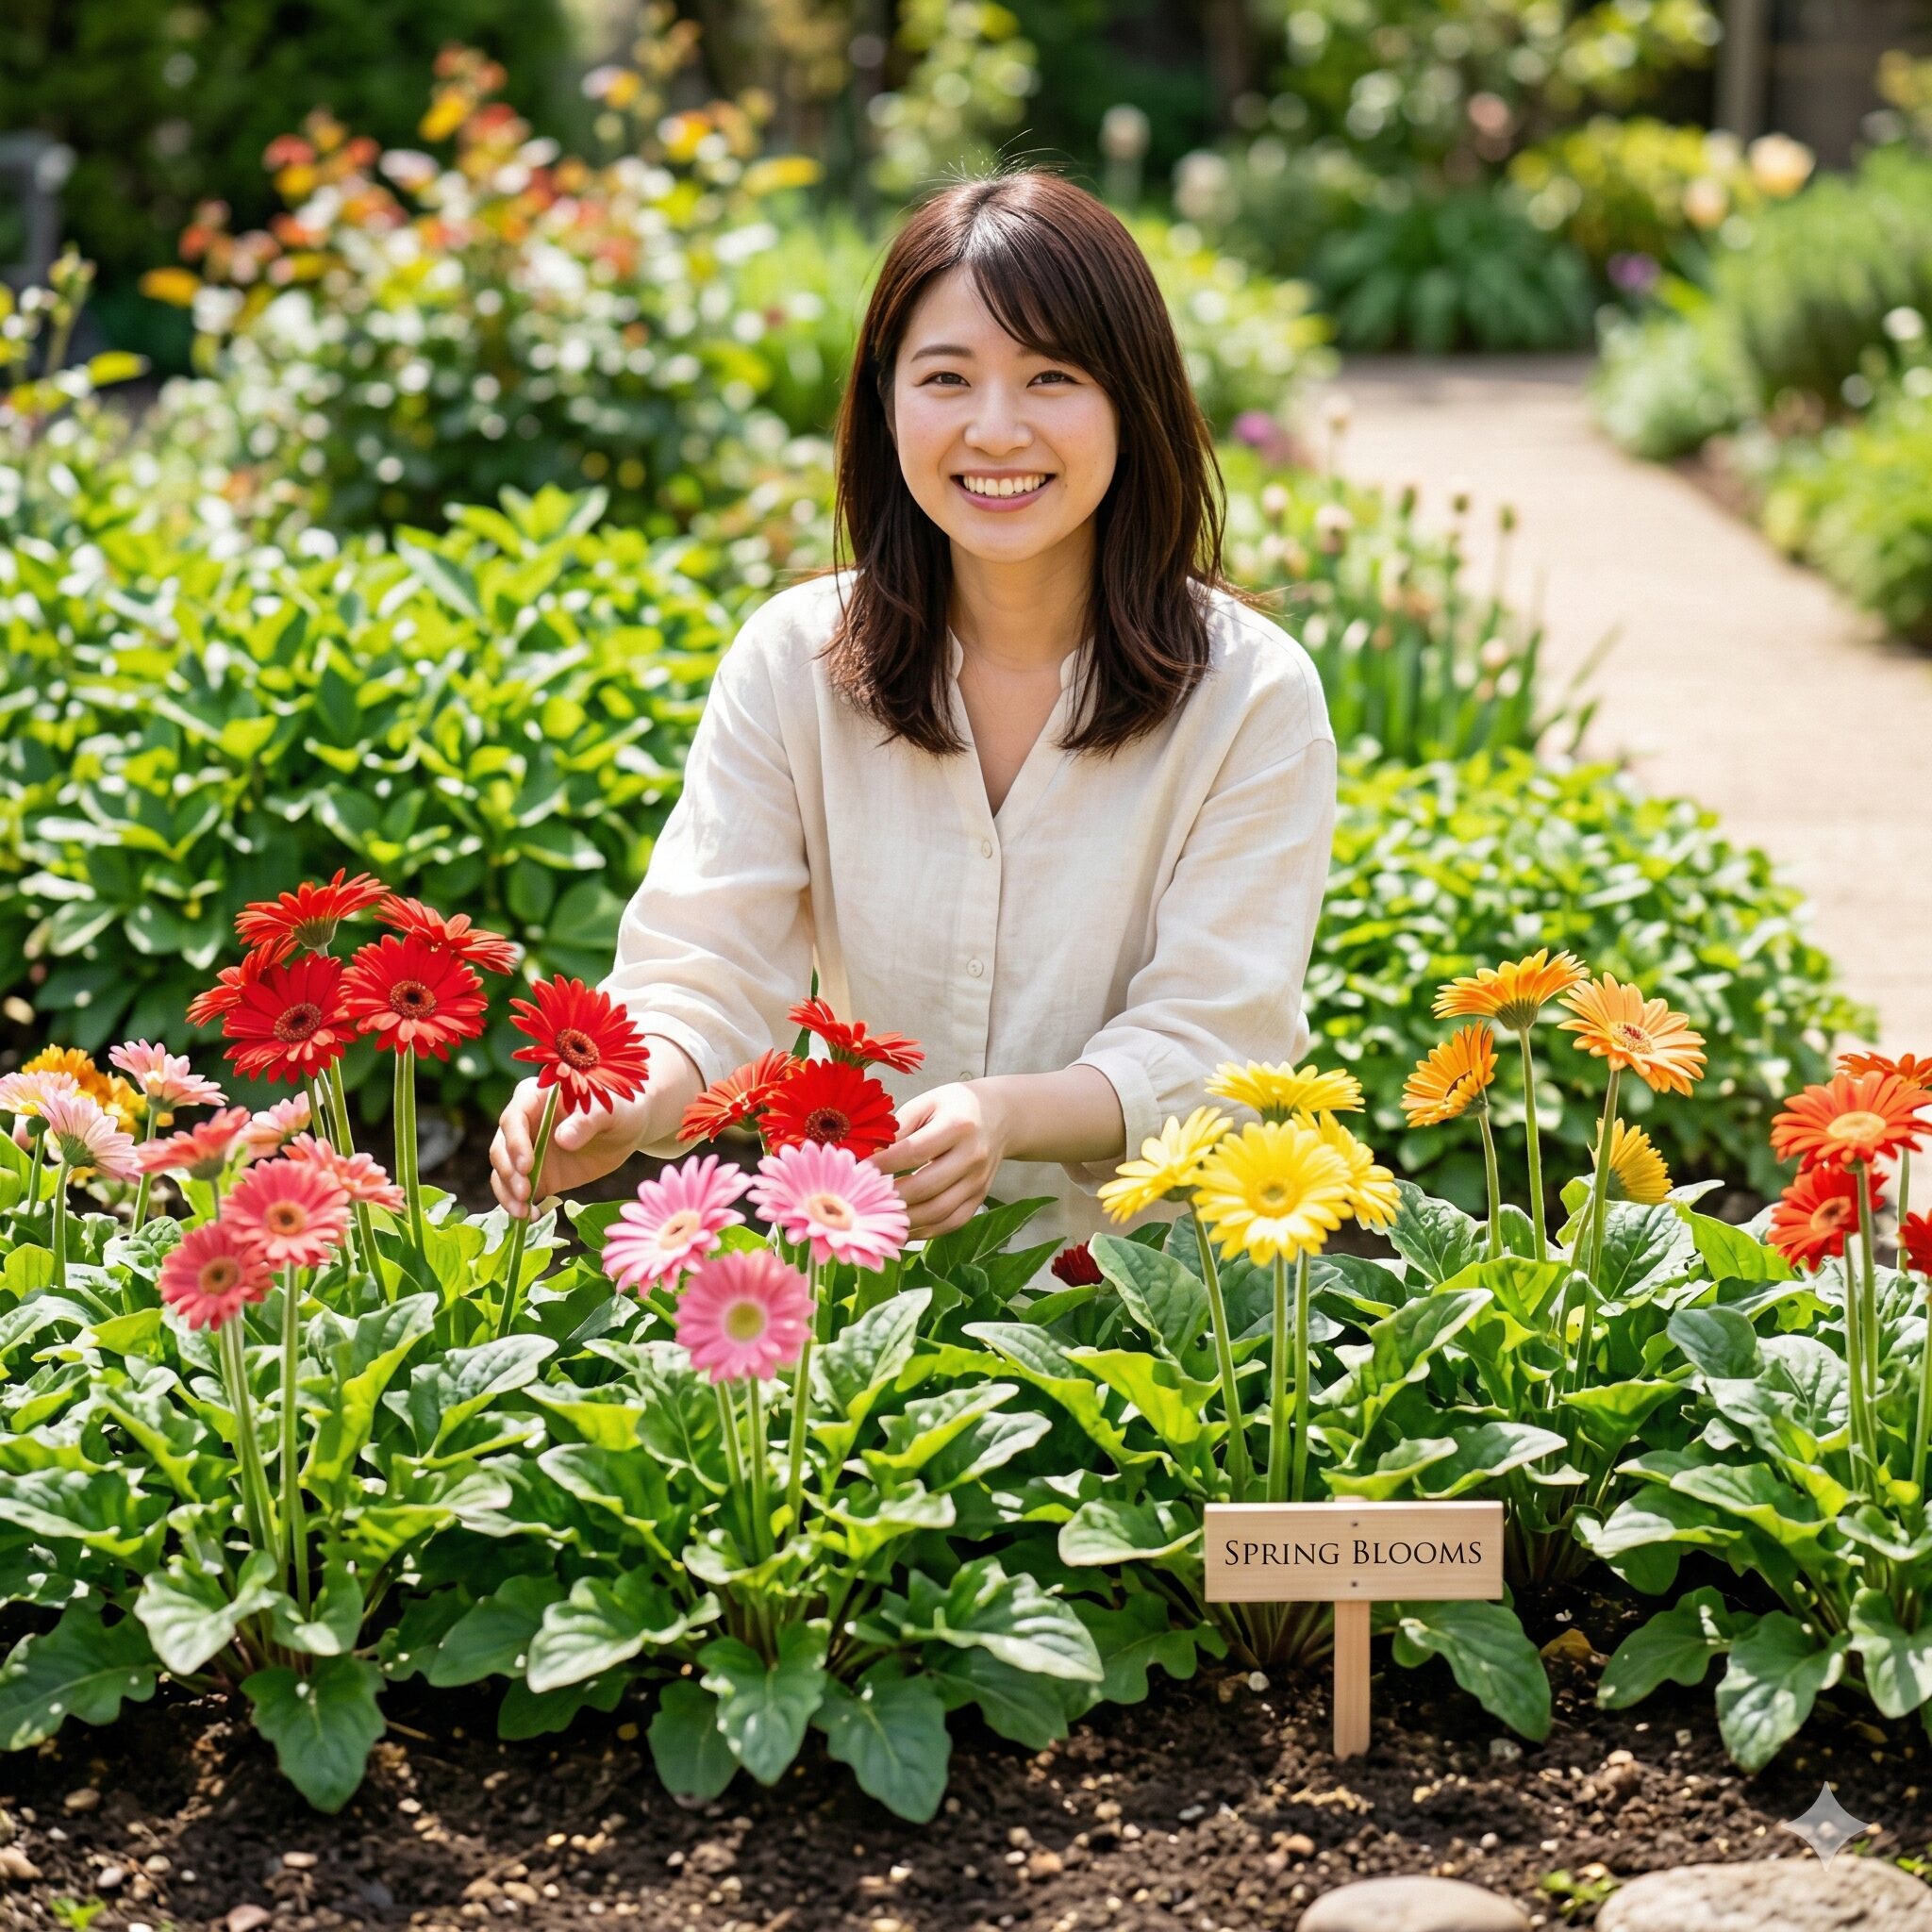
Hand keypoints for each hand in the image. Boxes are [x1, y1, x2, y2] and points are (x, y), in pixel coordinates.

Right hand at [488, 1078, 651, 1218]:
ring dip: (508, 1193)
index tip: (526, 1166)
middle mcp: (524, 1124)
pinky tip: (530, 1218)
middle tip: (525, 1194)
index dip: (515, 1142)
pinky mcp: (536, 1175)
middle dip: (509, 1173)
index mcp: (535, 1097)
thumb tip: (562, 1139)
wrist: (626, 1128)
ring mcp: (527, 1151)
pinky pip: (518, 1191)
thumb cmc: (618, 1107)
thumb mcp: (608, 1110)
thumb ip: (586, 1120)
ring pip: (503, 1172)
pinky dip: (519, 1205)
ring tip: (523, 1213)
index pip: (514, 1118)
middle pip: (502, 1148)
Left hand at [870, 1082, 1009, 1238]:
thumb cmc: (955, 1106)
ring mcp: (978, 1181)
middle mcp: (972, 1156)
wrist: (1000, 1117)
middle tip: (861, 1201)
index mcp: (958, 1125)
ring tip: (876, 1219)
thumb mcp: (927, 1102)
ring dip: (904, 1220)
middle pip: (926, 1187)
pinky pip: (951, 1223)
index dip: (883, 1165)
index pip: (914, 1151)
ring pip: (938, 1212)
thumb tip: (869, 1154)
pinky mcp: (980, 1198)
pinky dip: (924, 1232)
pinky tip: (901, 1230)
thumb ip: (899, 1127)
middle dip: (889, 1197)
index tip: (857, 1172)